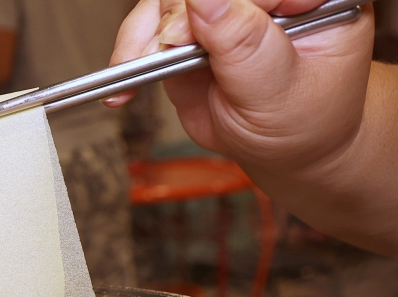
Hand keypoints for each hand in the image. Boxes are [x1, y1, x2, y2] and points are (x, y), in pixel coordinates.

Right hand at [105, 0, 373, 174]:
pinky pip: (148, 23)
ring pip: (168, 0)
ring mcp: (224, 9)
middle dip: (176, 18)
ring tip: (139, 73)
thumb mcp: (278, 90)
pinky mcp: (190, 28)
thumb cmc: (302, 121)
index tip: (189, 35)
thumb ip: (245, 44)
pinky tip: (127, 81)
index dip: (220, 4)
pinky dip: (131, 51)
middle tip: (169, 51)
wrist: (284, 148)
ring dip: (144, 37)